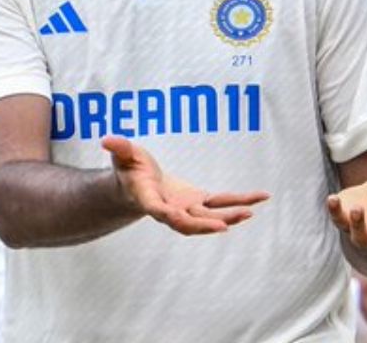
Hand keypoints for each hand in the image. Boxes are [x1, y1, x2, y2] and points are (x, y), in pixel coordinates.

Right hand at [102, 136, 268, 234]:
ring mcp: (187, 209)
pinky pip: (223, 204)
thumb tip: (107, 139)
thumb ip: (120, 149)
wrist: (137, 187)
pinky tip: (259, 199)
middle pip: (189, 223)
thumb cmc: (129, 170)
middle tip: (225, 226)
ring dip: (229, 216)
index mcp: (151, 201)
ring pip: (210, 217)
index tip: (179, 217)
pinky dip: (240, 202)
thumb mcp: (124, 156)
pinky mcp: (200, 202)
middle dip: (206, 226)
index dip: (170, 215)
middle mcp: (171, 210)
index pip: (160, 212)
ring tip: (250, 211)